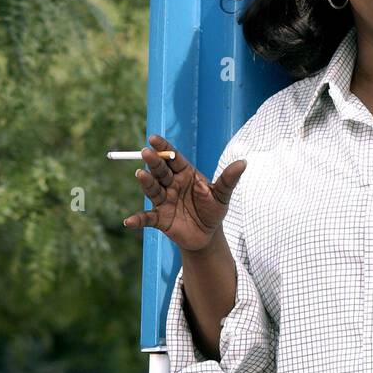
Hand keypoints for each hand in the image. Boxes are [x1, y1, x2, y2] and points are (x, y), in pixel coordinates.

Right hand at [121, 134, 246, 253]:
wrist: (208, 234)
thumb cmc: (213, 209)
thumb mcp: (222, 195)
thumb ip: (229, 179)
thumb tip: (243, 162)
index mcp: (185, 174)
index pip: (173, 158)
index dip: (163, 148)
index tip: (153, 138)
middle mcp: (171, 185)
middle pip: (161, 171)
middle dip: (153, 162)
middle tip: (146, 152)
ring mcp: (164, 201)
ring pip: (153, 189)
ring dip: (146, 182)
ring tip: (140, 174)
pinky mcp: (159, 219)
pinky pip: (146, 218)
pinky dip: (137, 220)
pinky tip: (129, 221)